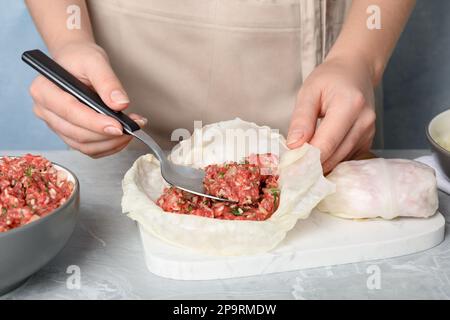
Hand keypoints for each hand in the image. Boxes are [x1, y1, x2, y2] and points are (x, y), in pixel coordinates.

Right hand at [29, 42, 146, 157]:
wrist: (76, 61)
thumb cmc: (80, 59)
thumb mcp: (95, 61)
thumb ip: (108, 82)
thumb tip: (120, 104)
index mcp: (44, 90)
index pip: (70, 112)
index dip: (96, 123)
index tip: (119, 126)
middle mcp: (44, 111)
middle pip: (77, 134)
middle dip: (108, 135)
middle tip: (132, 127)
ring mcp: (55, 125)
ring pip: (84, 146)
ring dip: (111, 143)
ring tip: (131, 130)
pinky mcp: (68, 134)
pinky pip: (88, 149)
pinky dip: (109, 146)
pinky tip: (123, 137)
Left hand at [287, 56, 375, 172]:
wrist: (355, 72)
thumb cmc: (330, 79)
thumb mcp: (309, 92)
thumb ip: (301, 119)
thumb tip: (294, 146)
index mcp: (349, 105)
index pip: (327, 143)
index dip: (307, 159)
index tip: (289, 167)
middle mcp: (364, 121)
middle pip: (335, 155)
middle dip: (311, 165)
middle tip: (291, 168)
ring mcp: (369, 133)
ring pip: (340, 160)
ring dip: (320, 164)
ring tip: (301, 160)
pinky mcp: (368, 140)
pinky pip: (347, 159)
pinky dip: (331, 160)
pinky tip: (318, 156)